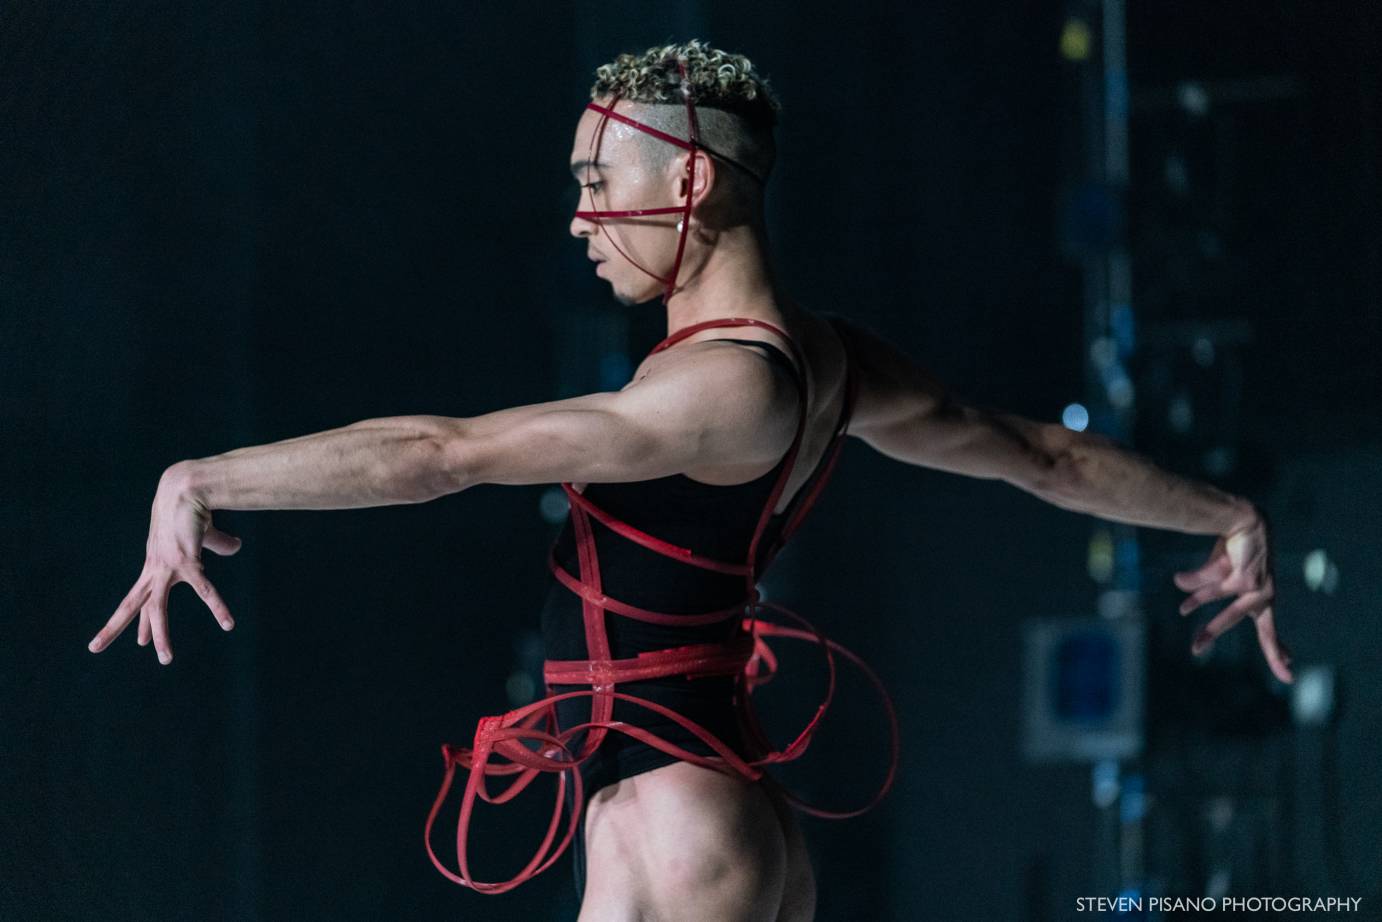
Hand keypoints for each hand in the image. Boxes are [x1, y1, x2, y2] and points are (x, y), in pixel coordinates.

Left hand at [88, 463, 241, 664]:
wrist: (186, 488)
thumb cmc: (193, 508)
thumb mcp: (203, 533)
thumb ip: (218, 543)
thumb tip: (235, 547)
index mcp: (155, 565)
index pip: (141, 598)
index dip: (138, 619)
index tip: (137, 641)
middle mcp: (154, 570)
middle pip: (129, 604)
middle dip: (113, 627)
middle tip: (94, 648)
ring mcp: (167, 568)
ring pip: (156, 608)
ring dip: (160, 634)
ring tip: (164, 659)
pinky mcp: (186, 563)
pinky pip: (204, 591)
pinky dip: (217, 608)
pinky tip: (227, 622)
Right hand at [1173, 507, 1292, 682]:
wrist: (1243, 518)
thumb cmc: (1233, 548)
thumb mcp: (1220, 574)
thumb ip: (1204, 590)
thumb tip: (1180, 602)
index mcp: (1262, 598)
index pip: (1270, 630)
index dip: (1278, 649)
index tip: (1290, 667)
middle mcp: (1266, 596)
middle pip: (1266, 631)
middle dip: (1267, 652)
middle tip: (1247, 667)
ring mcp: (1260, 588)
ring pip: (1232, 614)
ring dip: (1211, 622)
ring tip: (1182, 612)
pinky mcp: (1248, 578)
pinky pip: (1216, 589)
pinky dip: (1196, 583)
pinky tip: (1180, 580)